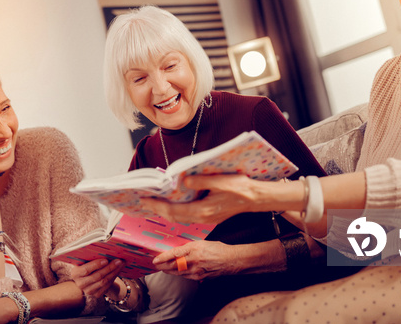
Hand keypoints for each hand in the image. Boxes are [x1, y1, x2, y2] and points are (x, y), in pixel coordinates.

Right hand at [70, 258, 123, 298]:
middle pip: (97, 276)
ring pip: (104, 281)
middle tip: (118, 261)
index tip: (106, 260)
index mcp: (75, 273)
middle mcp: (80, 284)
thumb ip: (92, 257)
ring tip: (121, 264)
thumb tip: (105, 250)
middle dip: (109, 268)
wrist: (90, 276)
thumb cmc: (88, 264)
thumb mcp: (86, 260)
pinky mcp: (96, 294)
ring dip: (114, 272)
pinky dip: (114, 277)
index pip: (86, 270)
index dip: (96, 265)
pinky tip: (118, 270)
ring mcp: (88, 291)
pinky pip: (107, 286)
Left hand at [141, 174, 258, 223]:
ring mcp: (207, 219)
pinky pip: (188, 216)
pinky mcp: (210, 216)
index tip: (145, 200)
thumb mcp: (220, 180)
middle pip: (174, 217)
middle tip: (144, 202)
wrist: (256, 198)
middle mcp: (203, 217)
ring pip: (180, 218)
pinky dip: (177, 211)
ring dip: (166, 212)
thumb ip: (200, 181)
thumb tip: (182, 181)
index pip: (174, 210)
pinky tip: (173, 205)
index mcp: (203, 210)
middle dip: (158, 210)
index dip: (157, 206)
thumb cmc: (240, 188)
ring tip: (155, 203)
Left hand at [152, 240, 238, 280]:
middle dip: (163, 266)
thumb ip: (189, 247)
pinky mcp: (199, 277)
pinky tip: (176, 272)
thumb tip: (178, 250)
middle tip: (156, 265)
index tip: (155, 259)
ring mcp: (196, 270)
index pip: (174, 253)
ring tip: (163, 269)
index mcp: (194, 248)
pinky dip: (179, 274)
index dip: (163, 257)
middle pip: (173, 265)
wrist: (230, 260)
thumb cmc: (218, 249)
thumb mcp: (202, 243)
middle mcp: (194, 260)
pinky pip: (185, 276)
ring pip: (178, 272)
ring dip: (169, 271)